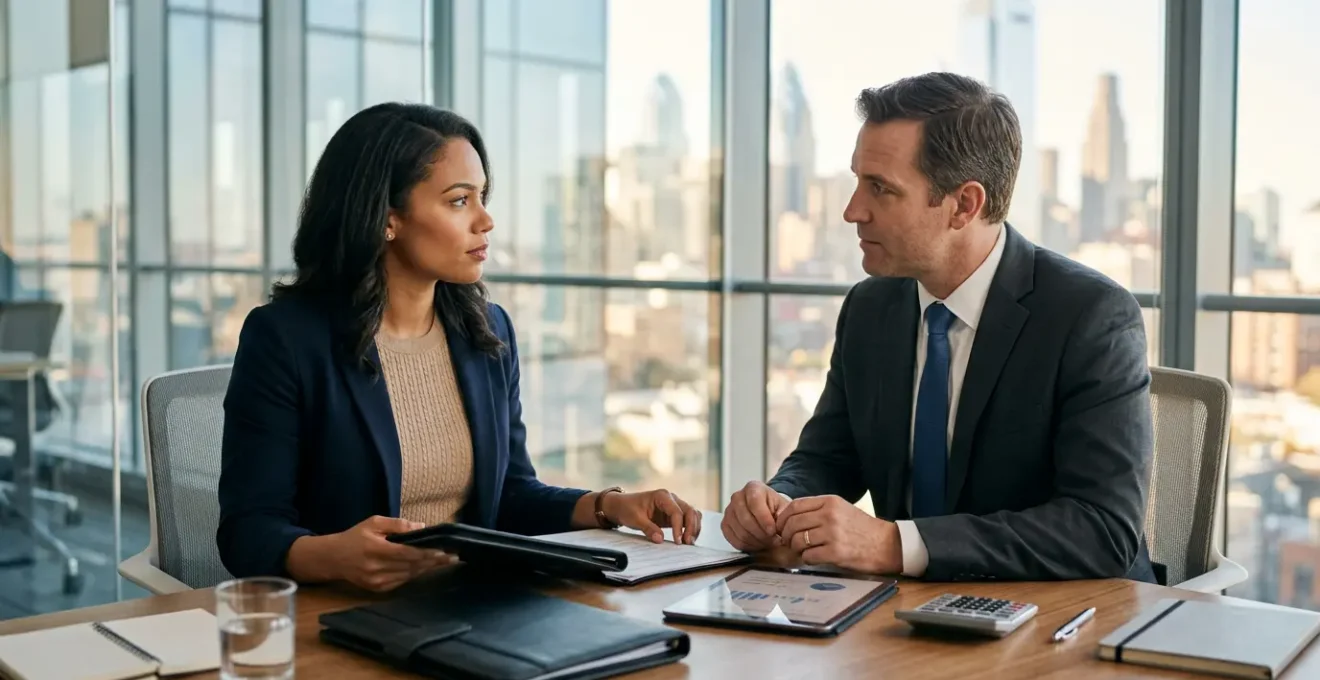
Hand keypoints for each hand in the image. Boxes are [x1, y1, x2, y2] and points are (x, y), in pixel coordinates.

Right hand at [326, 516, 454, 591]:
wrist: (333, 558)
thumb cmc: (355, 536)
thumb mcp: (374, 522)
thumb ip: (398, 524)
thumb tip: (421, 526)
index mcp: (376, 549)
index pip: (409, 553)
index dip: (428, 553)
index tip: (445, 550)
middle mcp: (377, 568)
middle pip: (412, 566)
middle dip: (434, 561)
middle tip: (453, 557)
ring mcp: (377, 582)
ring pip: (409, 575)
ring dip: (427, 568)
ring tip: (444, 562)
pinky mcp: (377, 590)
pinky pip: (402, 581)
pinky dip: (414, 574)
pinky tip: (425, 568)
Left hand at [602, 489, 701, 543]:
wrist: (621, 506)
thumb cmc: (627, 508)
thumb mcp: (635, 519)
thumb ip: (648, 528)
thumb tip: (660, 540)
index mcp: (662, 496)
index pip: (676, 511)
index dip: (679, 527)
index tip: (677, 541)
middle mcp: (671, 499)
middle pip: (690, 511)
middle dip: (691, 527)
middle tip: (687, 543)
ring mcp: (674, 506)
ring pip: (693, 515)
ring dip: (694, 528)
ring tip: (689, 542)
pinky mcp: (673, 515)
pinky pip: (688, 520)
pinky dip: (691, 528)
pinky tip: (687, 539)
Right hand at [721, 480, 789, 551]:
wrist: (767, 512)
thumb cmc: (776, 509)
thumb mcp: (784, 508)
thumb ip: (783, 515)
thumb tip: (779, 526)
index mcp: (753, 488)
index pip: (754, 502)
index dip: (764, 519)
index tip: (773, 531)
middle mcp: (737, 497)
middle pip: (745, 519)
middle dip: (761, 534)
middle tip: (773, 540)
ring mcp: (729, 511)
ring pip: (740, 531)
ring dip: (756, 541)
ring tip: (767, 542)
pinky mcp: (725, 524)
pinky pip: (733, 539)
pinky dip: (747, 545)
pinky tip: (757, 544)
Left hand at [774, 495, 901, 573]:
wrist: (887, 545)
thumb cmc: (862, 529)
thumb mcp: (841, 509)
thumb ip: (818, 510)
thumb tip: (789, 518)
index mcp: (829, 502)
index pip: (794, 506)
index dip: (782, 518)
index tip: (781, 527)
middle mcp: (829, 515)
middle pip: (792, 524)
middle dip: (786, 535)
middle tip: (790, 542)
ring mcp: (832, 534)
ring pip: (798, 540)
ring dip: (796, 548)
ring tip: (804, 551)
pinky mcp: (835, 553)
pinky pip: (808, 556)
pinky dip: (807, 559)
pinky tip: (815, 558)